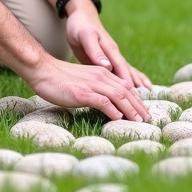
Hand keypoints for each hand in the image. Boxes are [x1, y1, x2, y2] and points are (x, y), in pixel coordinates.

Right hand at [25, 56, 149, 121]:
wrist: (43, 71)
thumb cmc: (60, 79)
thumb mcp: (83, 82)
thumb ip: (96, 89)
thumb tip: (108, 103)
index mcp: (102, 73)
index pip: (125, 86)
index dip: (136, 100)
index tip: (144, 112)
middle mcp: (100, 76)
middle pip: (126, 91)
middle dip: (138, 106)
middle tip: (148, 120)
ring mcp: (92, 84)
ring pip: (118, 96)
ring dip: (130, 110)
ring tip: (138, 121)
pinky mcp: (83, 92)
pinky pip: (103, 101)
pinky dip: (113, 110)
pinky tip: (118, 118)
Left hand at [64, 0, 152, 89]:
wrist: (81, 16)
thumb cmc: (81, 26)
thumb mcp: (86, 36)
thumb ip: (96, 51)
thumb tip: (108, 66)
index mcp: (110, 50)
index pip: (122, 69)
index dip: (128, 83)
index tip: (133, 97)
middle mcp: (114, 55)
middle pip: (129, 74)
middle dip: (136, 89)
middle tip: (143, 103)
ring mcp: (112, 58)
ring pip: (128, 73)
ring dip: (136, 85)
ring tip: (147, 97)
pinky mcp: (107, 61)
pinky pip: (120, 73)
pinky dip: (129, 80)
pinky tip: (134, 87)